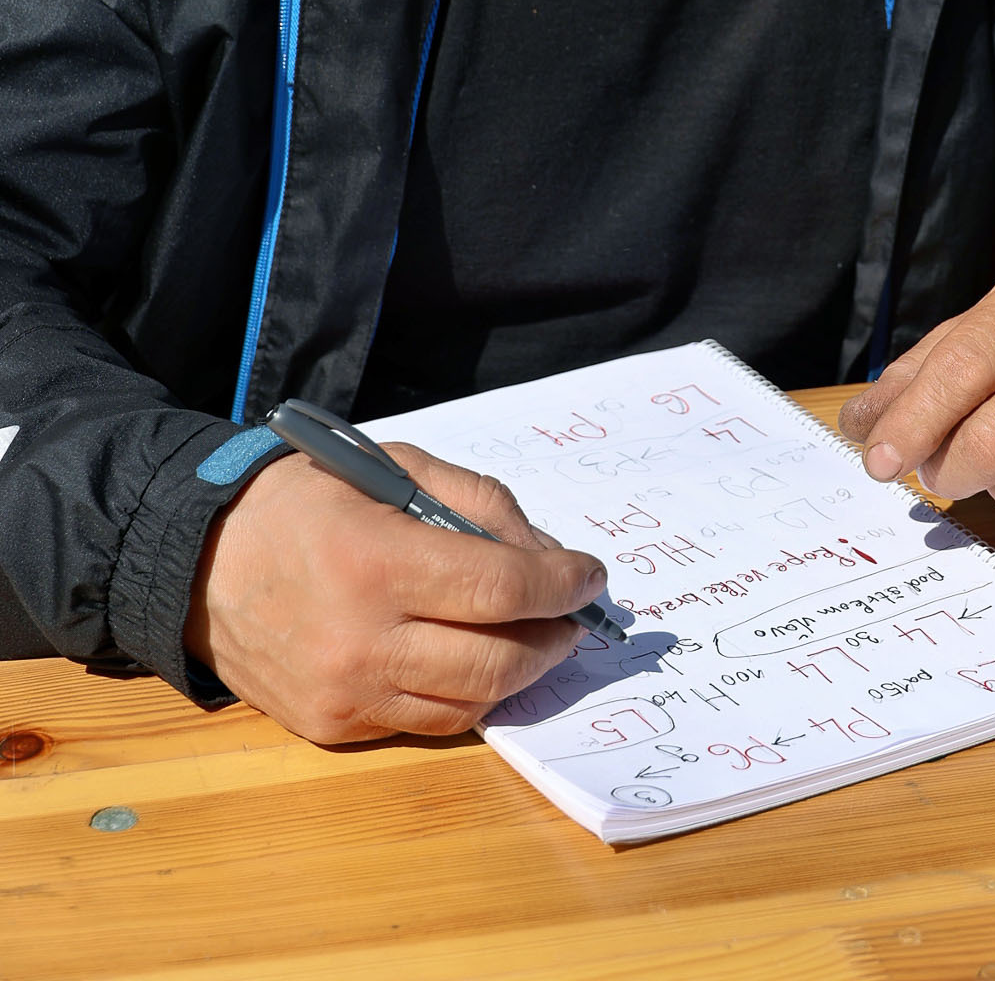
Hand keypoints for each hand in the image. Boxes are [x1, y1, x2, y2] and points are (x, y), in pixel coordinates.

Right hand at [185, 442, 607, 742]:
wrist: (201, 560)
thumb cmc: (306, 499)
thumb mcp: (393, 467)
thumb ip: (477, 505)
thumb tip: (548, 559)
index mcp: (376, 560)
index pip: (500, 588)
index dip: (561, 585)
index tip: (591, 576)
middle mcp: (361, 639)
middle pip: (496, 661)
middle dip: (553, 639)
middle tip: (572, 618)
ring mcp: (344, 693)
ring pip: (469, 703)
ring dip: (519, 673)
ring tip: (535, 640)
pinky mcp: (331, 728)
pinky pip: (426, 723)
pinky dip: (465, 695)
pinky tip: (475, 661)